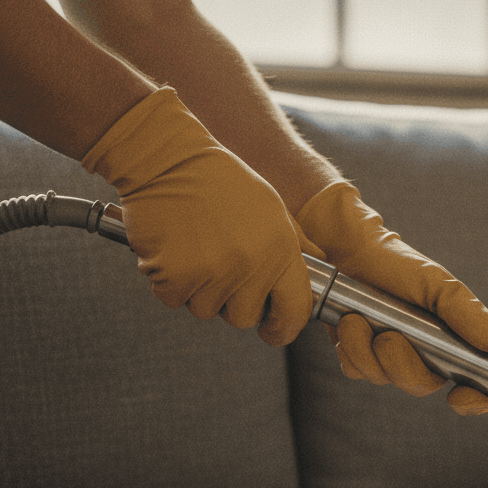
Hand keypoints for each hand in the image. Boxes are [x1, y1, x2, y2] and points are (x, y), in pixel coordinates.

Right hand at [82, 87, 311, 345]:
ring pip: (206, 310)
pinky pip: (174, 299)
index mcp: (281, 250)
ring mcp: (212, 273)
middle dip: (233, 303)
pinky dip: (169, 282)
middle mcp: (250, 266)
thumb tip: (320, 266)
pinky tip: (173, 250)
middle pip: (244, 318)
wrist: (167, 159)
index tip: (274, 329)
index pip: (295, 311)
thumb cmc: (221, 181)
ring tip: (196, 250)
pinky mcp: (174, 275)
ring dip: (199, 290)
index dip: (284, 327)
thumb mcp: (271, 208)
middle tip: (221, 271)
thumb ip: (296, 244)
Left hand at [296, 181, 487, 414]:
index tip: (460, 398)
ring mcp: (389, 357)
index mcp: (450, 342)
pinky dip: (350, 349)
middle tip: (388, 337)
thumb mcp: (438, 285)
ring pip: (384, 379)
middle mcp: (423, 354)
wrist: (346, 248)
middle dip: (403, 365)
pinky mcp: (357, 354)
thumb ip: (467, 314)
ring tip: (356, 317)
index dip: (475, 400)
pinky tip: (348, 322)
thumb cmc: (397, 264)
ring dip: (368, 351)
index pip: (475, 384)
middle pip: (421, 385)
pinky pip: (356, 370)